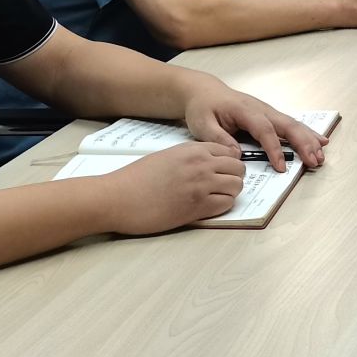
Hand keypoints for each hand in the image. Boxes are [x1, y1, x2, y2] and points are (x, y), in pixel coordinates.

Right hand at [102, 141, 243, 232]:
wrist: (118, 197)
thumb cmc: (135, 178)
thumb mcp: (167, 156)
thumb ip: (190, 157)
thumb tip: (208, 164)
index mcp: (193, 150)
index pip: (229, 151)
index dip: (229, 162)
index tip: (224, 170)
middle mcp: (201, 164)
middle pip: (238, 168)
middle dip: (234, 176)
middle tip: (222, 185)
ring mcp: (201, 186)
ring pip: (236, 186)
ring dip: (230, 192)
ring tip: (216, 197)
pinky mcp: (197, 207)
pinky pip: (226, 204)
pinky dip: (222, 206)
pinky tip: (209, 207)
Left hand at [181, 84, 328, 171]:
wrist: (205, 92)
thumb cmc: (203, 108)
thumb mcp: (203, 125)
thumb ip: (219, 140)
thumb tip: (238, 155)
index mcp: (245, 110)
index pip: (264, 130)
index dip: (274, 148)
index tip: (281, 166)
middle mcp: (261, 109)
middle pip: (286, 125)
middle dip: (303, 143)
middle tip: (314, 160)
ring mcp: (268, 111)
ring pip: (293, 124)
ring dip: (309, 139)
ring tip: (321, 155)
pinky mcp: (270, 116)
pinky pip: (291, 124)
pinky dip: (306, 133)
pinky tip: (320, 140)